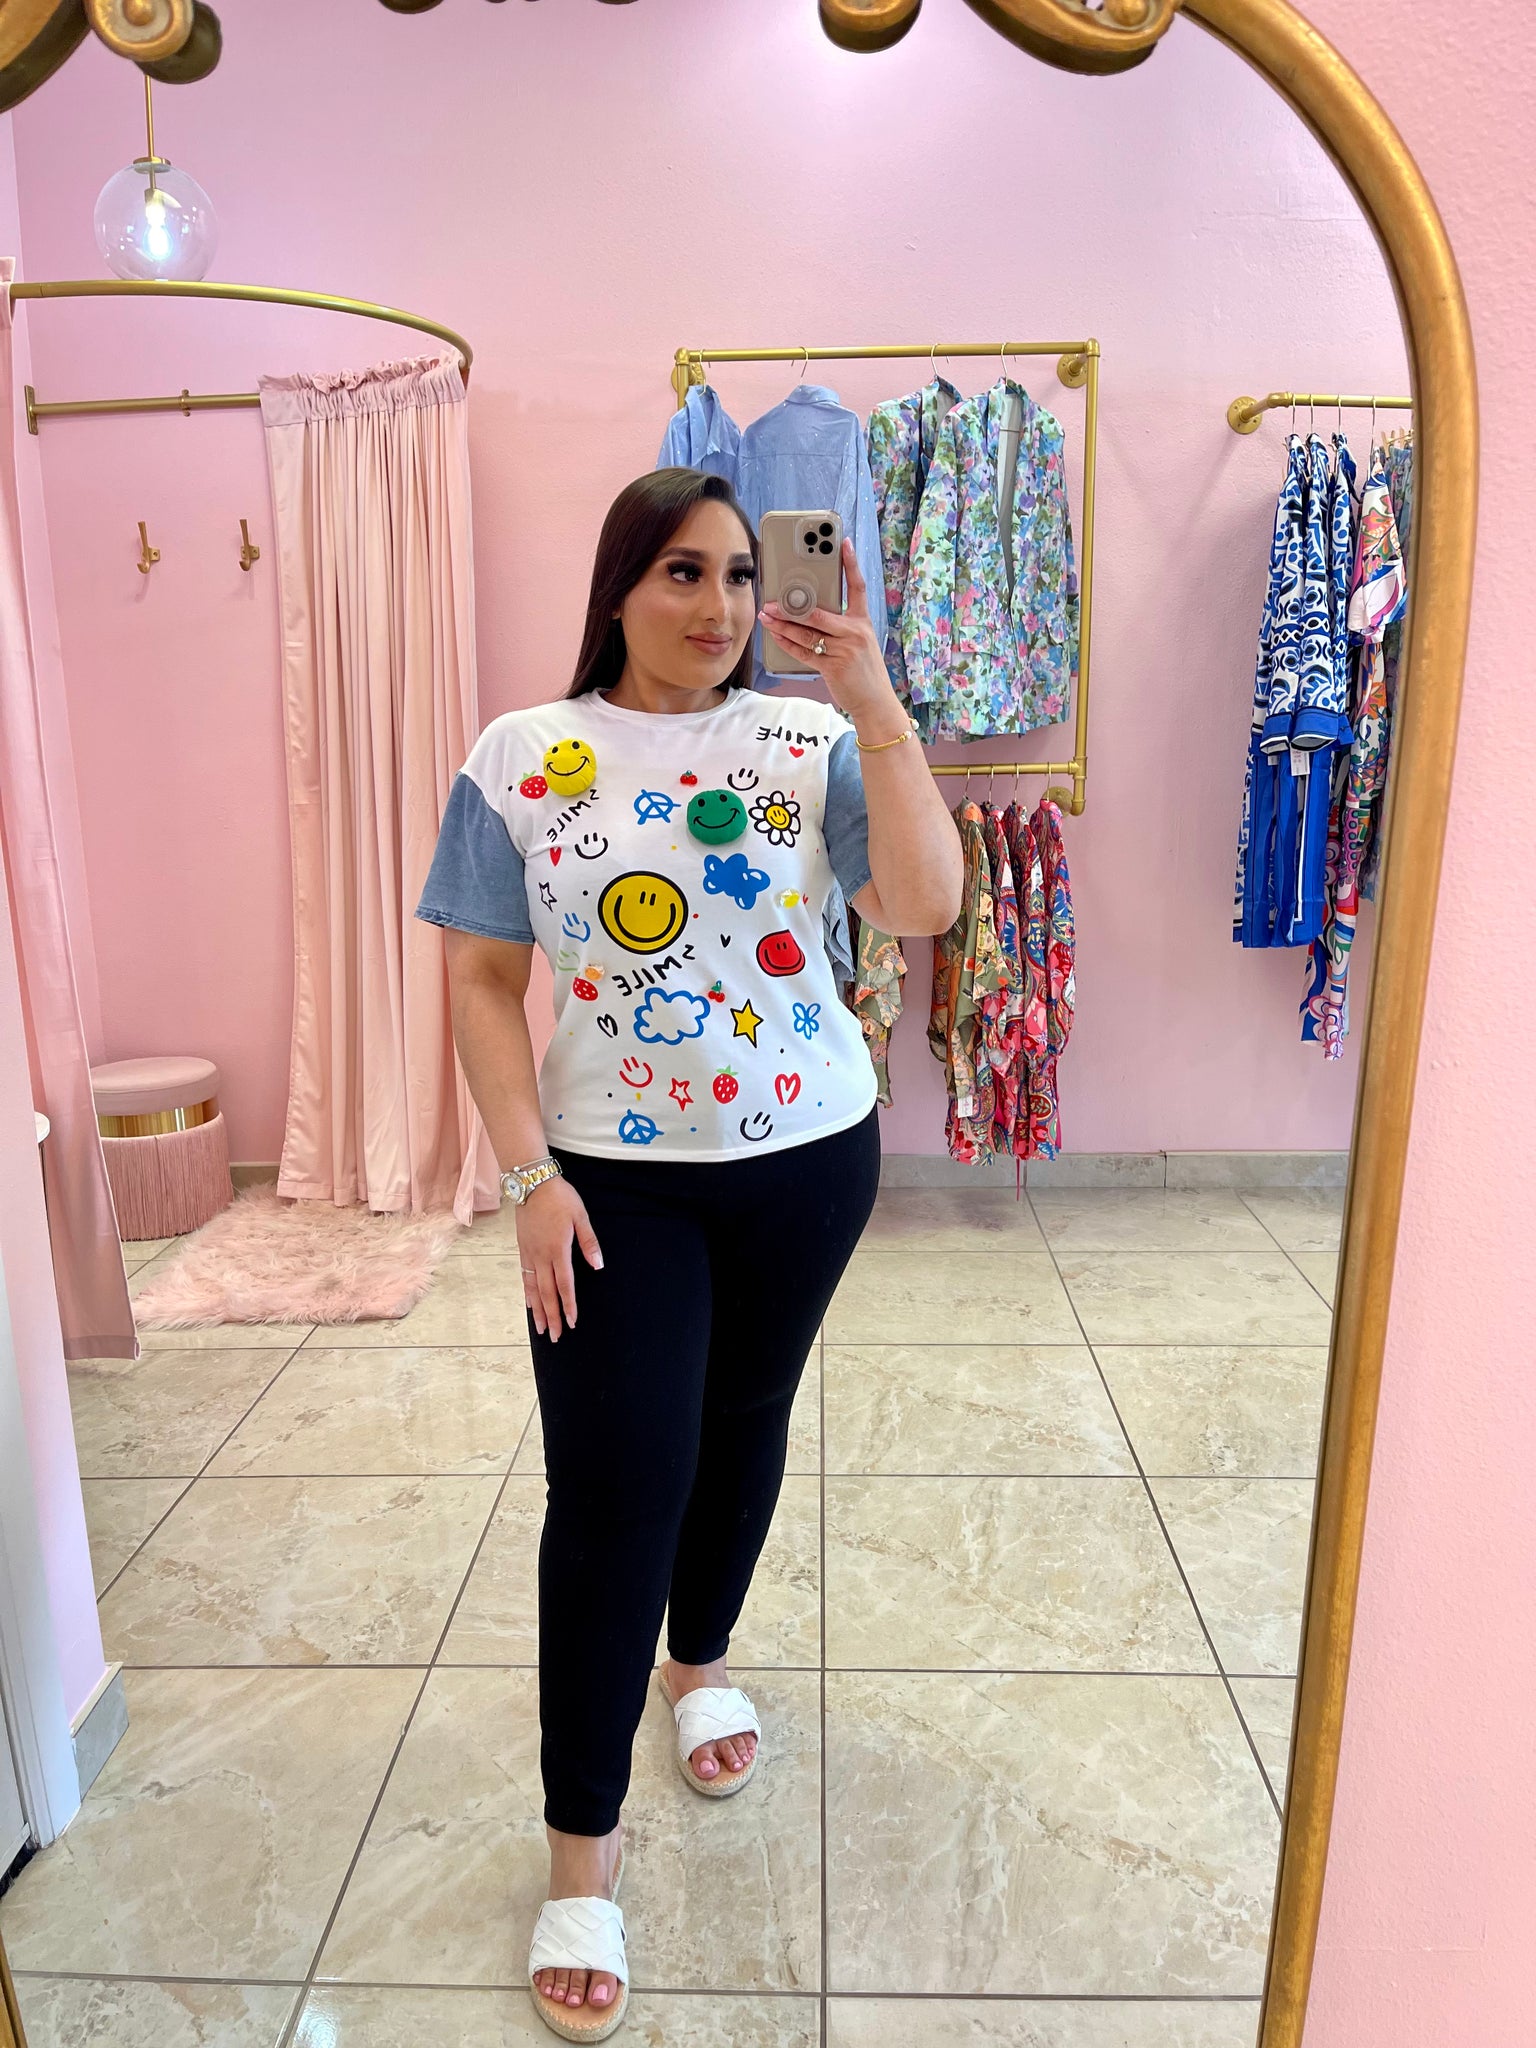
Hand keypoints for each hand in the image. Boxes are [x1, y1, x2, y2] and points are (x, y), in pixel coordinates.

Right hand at [516, 1179, 602, 1340]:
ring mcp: (530, 1253)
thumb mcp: (581, 1216)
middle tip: (554, 1336)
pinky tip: (529, 1302)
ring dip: (537, 1310)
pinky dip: (527, 1292)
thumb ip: (589, 1243)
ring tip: (539, 1328)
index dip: (568, 1305)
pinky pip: (524, 1276)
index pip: (564, 1285)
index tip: (571, 1322)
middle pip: (546, 1293)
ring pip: (532, 1288)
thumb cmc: (560, 1198)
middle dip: (551, 1316)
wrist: (532, 1183)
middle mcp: (541, 1256)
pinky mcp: (523, 1248)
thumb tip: (598, 1265)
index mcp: (558, 1250)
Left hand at [760, 538, 903, 728]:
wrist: (875, 701)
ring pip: (806, 633)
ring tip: (766, 616)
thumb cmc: (865, 672)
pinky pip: (803, 652)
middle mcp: (855, 633)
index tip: (842, 543)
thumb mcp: (861, 643)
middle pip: (818, 613)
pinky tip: (775, 636)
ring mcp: (844, 650)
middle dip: (792, 607)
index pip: (858, 587)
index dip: (851, 563)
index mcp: (863, 622)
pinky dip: (787, 644)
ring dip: (782, 625)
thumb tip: (810, 614)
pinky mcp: (833, 667)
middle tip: (772, 601)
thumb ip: (841, 627)